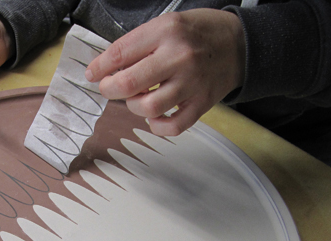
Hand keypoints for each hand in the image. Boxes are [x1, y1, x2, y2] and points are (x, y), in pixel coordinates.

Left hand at [85, 9, 245, 135]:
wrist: (239, 44)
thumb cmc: (197, 33)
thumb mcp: (166, 24)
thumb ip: (137, 45)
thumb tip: (105, 68)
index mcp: (166, 32)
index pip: (121, 53)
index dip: (100, 67)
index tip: (92, 75)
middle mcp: (179, 57)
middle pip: (130, 83)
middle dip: (110, 89)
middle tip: (109, 88)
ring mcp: (192, 83)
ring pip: (148, 107)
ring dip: (134, 107)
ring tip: (138, 98)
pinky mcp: (202, 104)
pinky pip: (173, 126)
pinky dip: (158, 126)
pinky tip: (155, 117)